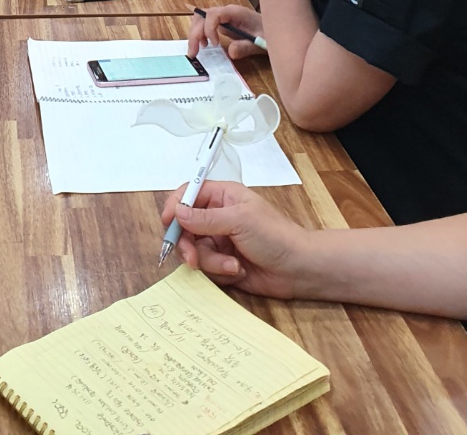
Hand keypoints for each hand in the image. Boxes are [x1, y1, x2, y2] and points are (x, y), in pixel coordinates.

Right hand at [160, 181, 310, 297]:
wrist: (298, 269)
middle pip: (184, 227)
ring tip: (233, 266)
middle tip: (193, 259)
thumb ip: (205, 218)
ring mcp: (219, 241)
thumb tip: (177, 212)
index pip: (188, 194)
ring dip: (211, 262)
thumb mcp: (239, 220)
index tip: (168, 222)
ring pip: (194, 251)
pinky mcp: (222, 262)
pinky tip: (239, 271)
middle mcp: (216, 217)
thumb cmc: (274, 235)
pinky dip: (220, 272)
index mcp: (222, 196)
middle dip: (188, 245)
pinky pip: (206, 268)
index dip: (175, 206)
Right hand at [188, 3, 263, 59]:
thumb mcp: (261, 42)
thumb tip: (230, 52)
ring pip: (200, 18)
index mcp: (235, 12)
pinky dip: (200, 33)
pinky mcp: (222, 22)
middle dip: (195, 33)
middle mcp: (226, 11)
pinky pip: (205, 23)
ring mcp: (223, 15)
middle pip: (202, 16)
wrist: (276, 28)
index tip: (214, 45)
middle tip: (193, 53)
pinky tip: (204, 45)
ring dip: (195, 33)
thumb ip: (246, 46)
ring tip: (196, 50)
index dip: (209, 28)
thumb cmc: (269, 34)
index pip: (214, 14)